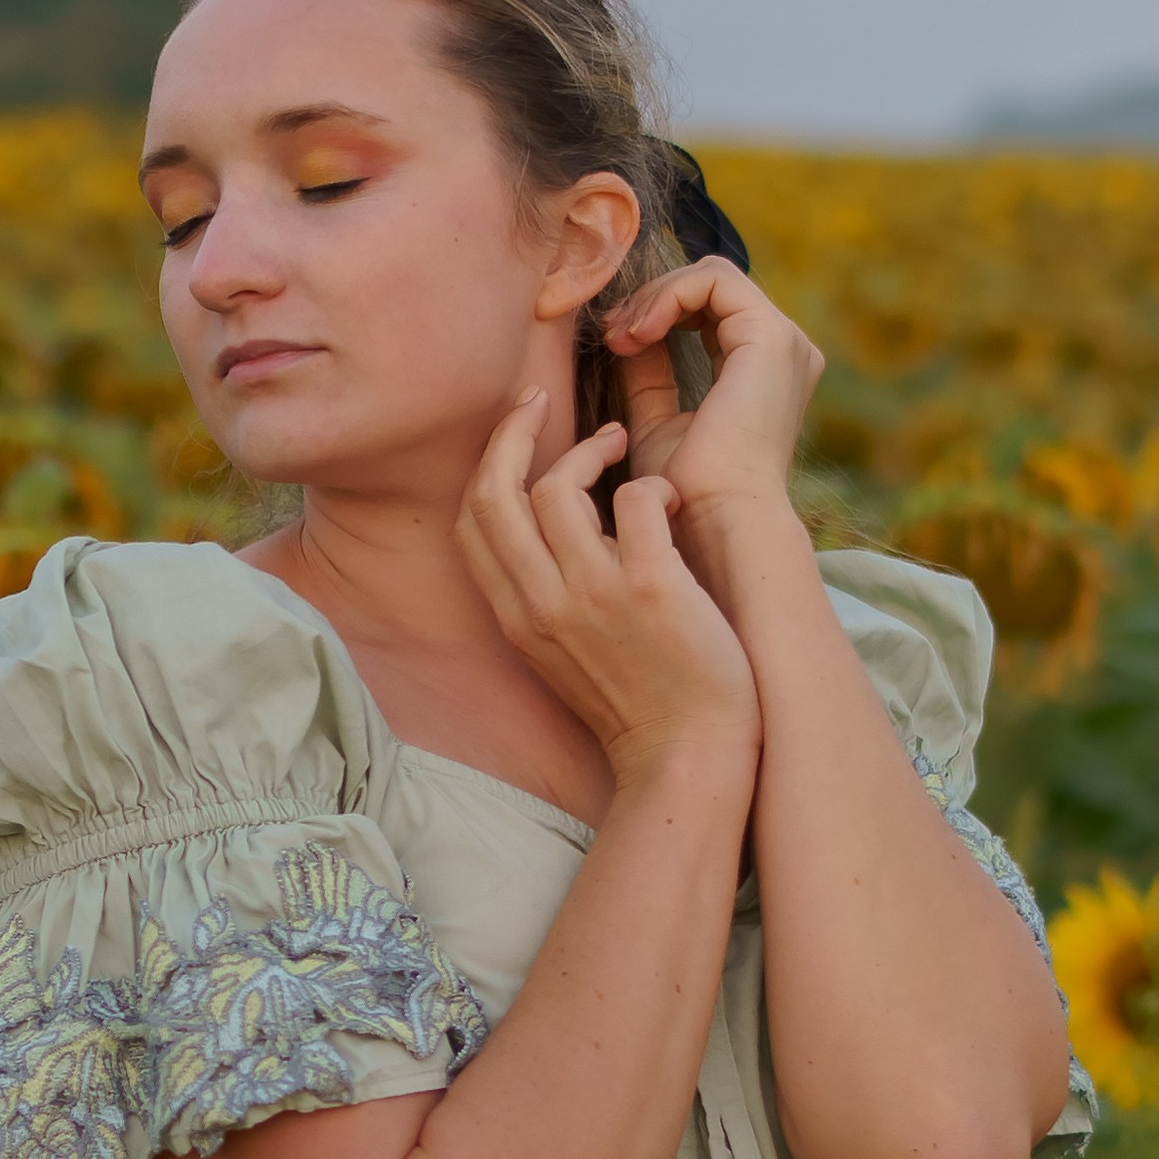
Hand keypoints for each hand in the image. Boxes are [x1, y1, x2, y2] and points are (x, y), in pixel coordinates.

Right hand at [456, 404, 760, 789]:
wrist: (687, 756)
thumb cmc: (637, 701)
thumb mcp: (561, 653)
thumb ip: (543, 594)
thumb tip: (547, 527)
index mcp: (516, 616)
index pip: (471, 520)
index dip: (488, 462)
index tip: (516, 432)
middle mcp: (541, 603)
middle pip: (494, 490)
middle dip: (513, 431)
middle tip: (545, 401)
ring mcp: (591, 595)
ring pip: (557, 486)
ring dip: (592, 449)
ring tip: (625, 445)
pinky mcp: (649, 588)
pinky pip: (635, 499)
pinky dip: (653, 484)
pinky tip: (672, 499)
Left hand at [601, 260, 822, 521]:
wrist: (714, 519)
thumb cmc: (685, 490)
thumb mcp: (655, 421)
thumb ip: (648, 374)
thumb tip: (627, 333)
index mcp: (764, 368)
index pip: (709, 308)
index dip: (656, 311)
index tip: (614, 342)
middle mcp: (785, 350)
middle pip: (709, 286)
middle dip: (650, 301)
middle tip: (612, 334)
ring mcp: (784, 341)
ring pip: (710, 276)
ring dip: (654, 298)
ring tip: (621, 337)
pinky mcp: (770, 337)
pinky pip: (713, 281)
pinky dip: (667, 297)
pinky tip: (640, 333)